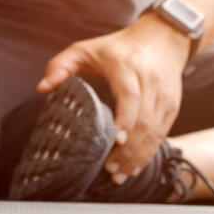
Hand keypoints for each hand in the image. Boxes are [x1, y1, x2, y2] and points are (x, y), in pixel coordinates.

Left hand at [38, 14, 188, 183]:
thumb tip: (42, 88)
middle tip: (110, 168)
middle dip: (128, 148)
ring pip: (155, 130)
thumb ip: (59, 66)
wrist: (161, 39)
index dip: (126, 118)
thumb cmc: (115, 48)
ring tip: (119, 174)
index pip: (130, 95)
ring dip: (138, 155)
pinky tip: (134, 167)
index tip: (116, 140)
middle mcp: (149, 81)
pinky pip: (162, 133)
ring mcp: (164, 95)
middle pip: (144, 119)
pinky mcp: (172, 106)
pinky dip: (149, 152)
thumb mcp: (83, 49)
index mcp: (125, 65)